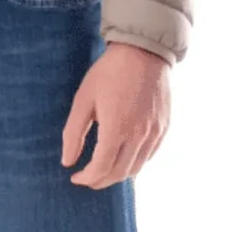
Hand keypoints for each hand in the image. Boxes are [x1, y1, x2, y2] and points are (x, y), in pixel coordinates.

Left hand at [61, 42, 170, 187]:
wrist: (143, 50)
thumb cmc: (109, 72)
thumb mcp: (84, 98)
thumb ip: (74, 132)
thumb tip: (67, 161)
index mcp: (116, 128)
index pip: (101, 168)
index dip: (87, 178)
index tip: (75, 177)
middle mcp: (138, 136)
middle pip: (119, 173)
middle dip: (100, 181)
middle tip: (87, 178)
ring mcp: (154, 133)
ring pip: (136, 168)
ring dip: (118, 175)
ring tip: (103, 170)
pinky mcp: (164, 128)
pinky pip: (149, 156)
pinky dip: (134, 163)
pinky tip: (123, 156)